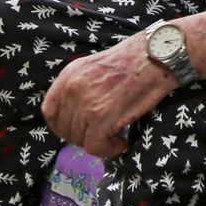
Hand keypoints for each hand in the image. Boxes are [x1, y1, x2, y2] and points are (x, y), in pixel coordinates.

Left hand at [42, 32, 176, 157]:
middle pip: (65, 130)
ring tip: (116, 135)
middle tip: (103, 134)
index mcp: (68, 75)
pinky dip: (109, 150)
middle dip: (83, 137)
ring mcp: (86, 104)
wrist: (156, 56)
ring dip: (99, 143)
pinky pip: (96, 147)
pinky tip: (122, 142)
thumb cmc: (132, 60)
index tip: (77, 131)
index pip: (50, 111)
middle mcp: (72, 89)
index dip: (62, 126)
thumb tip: (76, 116)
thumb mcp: (94, 67)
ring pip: (80, 140)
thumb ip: (80, 87)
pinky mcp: (102, 118)